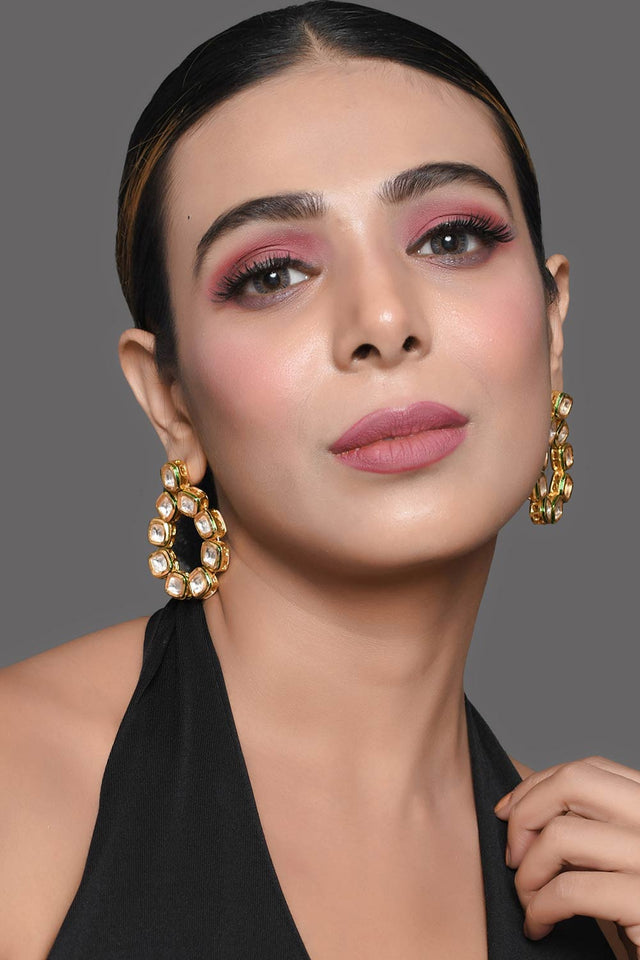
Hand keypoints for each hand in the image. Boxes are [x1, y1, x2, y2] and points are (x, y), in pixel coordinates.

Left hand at [493, 755, 639, 957]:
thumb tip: (522, 806)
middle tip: (514, 856)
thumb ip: (591, 827)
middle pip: (572, 784)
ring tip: (527, 899)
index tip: (507, 812)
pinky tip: (538, 925)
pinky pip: (569, 891)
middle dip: (526, 814)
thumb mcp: (620, 856)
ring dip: (528, 872)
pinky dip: (539, 908)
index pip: (588, 769)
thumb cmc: (637, 910)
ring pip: (561, 836)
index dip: (537, 786)